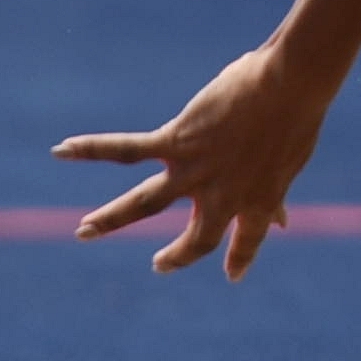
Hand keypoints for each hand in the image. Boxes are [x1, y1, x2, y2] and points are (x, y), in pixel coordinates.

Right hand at [55, 40, 328, 281]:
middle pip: (194, 240)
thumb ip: (277, 192)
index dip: (238, 258)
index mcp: (258, 202)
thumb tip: (283, 221)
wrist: (289, 86)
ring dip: (111, 218)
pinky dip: (91, 150)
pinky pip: (126, 150)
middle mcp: (221, 197)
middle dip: (174, 257)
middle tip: (158, 265)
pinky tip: (62, 150)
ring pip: (144, 204)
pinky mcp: (176, 142)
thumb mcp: (290, 161)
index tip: (232, 274)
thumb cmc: (297, 115)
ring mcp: (194, 172)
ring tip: (84, 230)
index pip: (246, 241)